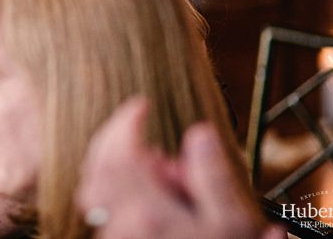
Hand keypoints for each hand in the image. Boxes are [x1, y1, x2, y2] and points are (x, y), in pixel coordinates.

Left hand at [76, 98, 282, 238]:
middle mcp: (119, 227)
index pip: (118, 151)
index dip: (125, 121)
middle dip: (120, 145)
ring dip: (126, 176)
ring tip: (169, 186)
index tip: (140, 106)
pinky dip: (126, 201)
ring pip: (101, 194)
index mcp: (146, 213)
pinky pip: (109, 217)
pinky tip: (161, 209)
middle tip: (157, 150)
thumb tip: (198, 134)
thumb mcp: (234, 224)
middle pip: (98, 170)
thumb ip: (212, 176)